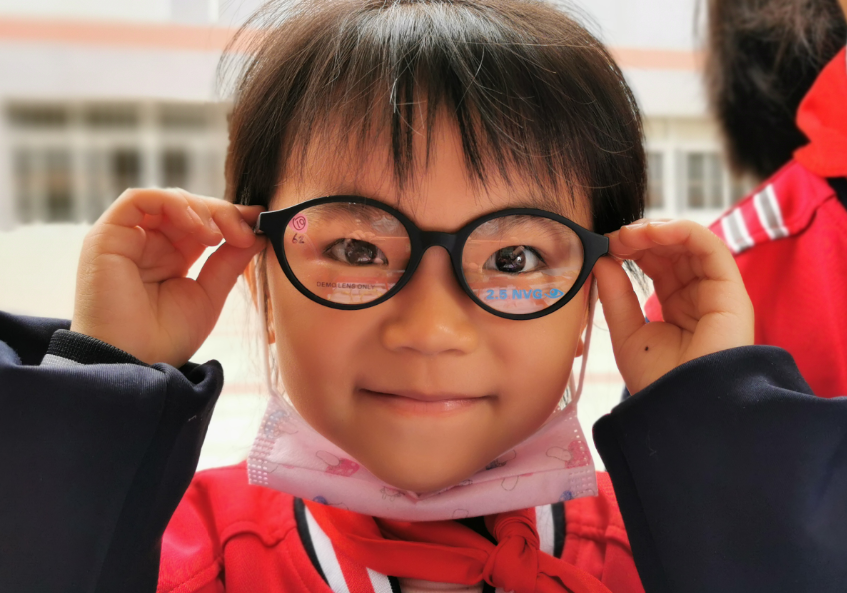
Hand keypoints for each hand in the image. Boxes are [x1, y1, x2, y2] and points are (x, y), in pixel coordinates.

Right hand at [71, 188, 265, 366]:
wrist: (134, 363)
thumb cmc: (166, 339)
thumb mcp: (208, 295)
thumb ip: (229, 262)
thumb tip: (259, 233)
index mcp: (171, 257)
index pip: (202, 222)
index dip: (231, 217)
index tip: (261, 221)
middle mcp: (148, 244)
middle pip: (188, 207)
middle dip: (222, 213)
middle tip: (246, 231)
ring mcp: (126, 238)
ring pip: (167, 200)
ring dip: (201, 209)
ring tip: (220, 236)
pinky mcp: (106, 235)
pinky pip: (138, 199)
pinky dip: (173, 204)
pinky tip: (198, 227)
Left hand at [593, 219, 753, 393]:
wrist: (683, 409)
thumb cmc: (657, 380)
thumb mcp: (626, 333)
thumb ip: (616, 295)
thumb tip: (601, 259)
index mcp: (676, 306)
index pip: (656, 263)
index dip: (631, 248)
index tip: (604, 244)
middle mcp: (698, 295)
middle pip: (672, 250)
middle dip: (641, 237)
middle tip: (612, 236)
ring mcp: (716, 291)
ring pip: (691, 243)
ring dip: (657, 231)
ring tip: (627, 234)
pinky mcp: (731, 290)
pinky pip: (711, 247)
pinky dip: (682, 231)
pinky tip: (653, 233)